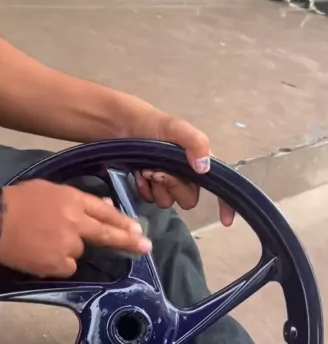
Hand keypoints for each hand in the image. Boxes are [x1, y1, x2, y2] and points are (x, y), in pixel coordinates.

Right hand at [0, 180, 151, 276]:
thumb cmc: (15, 201)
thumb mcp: (49, 190)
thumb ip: (77, 200)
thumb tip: (103, 207)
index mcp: (73, 200)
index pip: (105, 212)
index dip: (123, 222)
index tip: (138, 229)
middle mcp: (75, 223)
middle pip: (107, 234)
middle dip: (129, 242)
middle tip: (146, 247)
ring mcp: (67, 246)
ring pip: (79, 252)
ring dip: (69, 250)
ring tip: (43, 241)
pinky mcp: (56, 265)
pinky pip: (66, 266)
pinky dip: (57, 263)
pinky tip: (40, 254)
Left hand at [130, 107, 234, 226]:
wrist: (118, 126)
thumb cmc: (149, 123)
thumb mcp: (174, 128)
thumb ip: (194, 143)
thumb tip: (204, 169)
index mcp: (198, 161)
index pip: (218, 184)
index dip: (224, 203)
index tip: (225, 220)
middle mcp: (185, 175)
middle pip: (188, 198)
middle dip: (173, 186)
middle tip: (157, 171)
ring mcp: (166, 183)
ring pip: (168, 202)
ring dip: (157, 188)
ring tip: (145, 170)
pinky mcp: (149, 187)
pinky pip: (151, 201)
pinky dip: (144, 190)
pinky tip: (138, 176)